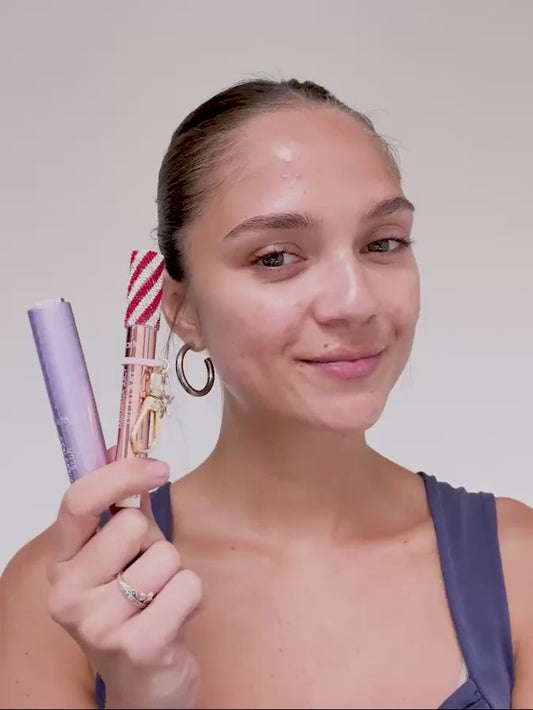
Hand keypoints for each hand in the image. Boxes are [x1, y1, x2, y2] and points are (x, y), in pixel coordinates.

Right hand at [46, 454, 202, 708]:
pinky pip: (187, 587)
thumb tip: (128, 451)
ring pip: (166, 557)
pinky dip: (193, 598)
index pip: (78, 501)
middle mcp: (68, 594)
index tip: (159, 467)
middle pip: (133, 525)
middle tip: (149, 573)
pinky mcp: (136, 647)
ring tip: (161, 601)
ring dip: (176, 573)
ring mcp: (97, 625)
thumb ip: (123, 509)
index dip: (121, 474)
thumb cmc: (135, 608)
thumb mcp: (123, 555)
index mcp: (62, 563)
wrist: (144, 683)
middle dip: (156, 542)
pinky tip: (174, 621)